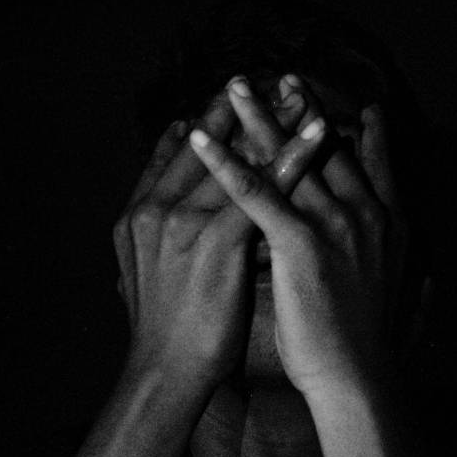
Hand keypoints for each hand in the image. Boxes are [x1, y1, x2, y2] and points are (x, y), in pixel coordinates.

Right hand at [113, 85, 324, 389]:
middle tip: (274, 83)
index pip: (173, 157)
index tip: (225, 101)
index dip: (204, 127)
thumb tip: (174, 218)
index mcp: (138, 214)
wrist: (164, 372)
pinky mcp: (212, 239)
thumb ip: (161, 239)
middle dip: (241, 113)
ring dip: (273, 124)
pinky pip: (261, 188)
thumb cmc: (166, 332)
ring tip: (303, 96)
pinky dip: (292, 158)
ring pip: (236, 160)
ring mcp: (181, 221)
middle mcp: (155, 208)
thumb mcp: (149, 275)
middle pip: (205, 145)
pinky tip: (318, 135)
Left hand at [190, 84, 407, 396]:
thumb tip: (426, 280)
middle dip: (302, 108)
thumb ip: (408, 279)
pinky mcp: (301, 242)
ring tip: (234, 87)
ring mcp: (335, 222)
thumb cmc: (372, 347)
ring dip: (259, 117)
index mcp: (389, 223)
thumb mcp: (399, 298)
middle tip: (282, 76)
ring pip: (290, 157)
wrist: (360, 378)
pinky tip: (201, 139)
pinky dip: (226, 161)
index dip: (366, 134)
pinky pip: (256, 191)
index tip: (363, 109)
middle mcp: (366, 212)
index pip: (375, 165)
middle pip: (327, 147)